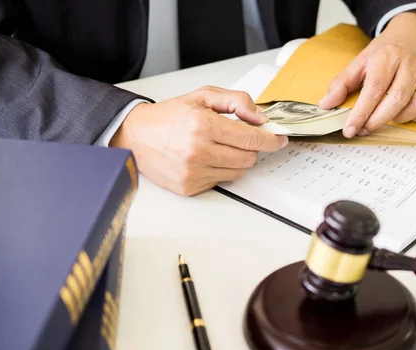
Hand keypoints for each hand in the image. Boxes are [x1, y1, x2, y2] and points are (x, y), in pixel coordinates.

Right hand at [110, 86, 287, 195]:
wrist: (136, 136)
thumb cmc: (169, 116)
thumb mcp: (203, 96)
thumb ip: (236, 101)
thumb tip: (259, 119)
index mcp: (202, 126)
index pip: (250, 138)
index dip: (270, 140)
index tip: (279, 139)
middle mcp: (198, 152)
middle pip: (248, 157)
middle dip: (250, 147)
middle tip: (239, 137)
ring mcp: (193, 173)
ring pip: (238, 171)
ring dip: (236, 159)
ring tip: (218, 146)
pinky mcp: (190, 187)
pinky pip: (221, 181)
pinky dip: (220, 170)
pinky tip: (205, 158)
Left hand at [319, 11, 415, 137]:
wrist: (411, 37)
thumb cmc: (383, 54)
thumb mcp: (358, 63)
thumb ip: (341, 84)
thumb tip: (325, 105)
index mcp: (387, 57)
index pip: (374, 89)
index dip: (361, 113)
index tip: (349, 129)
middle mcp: (410, 64)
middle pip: (397, 99)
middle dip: (377, 121)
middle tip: (363, 130)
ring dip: (399, 119)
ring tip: (383, 119)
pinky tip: (404, 115)